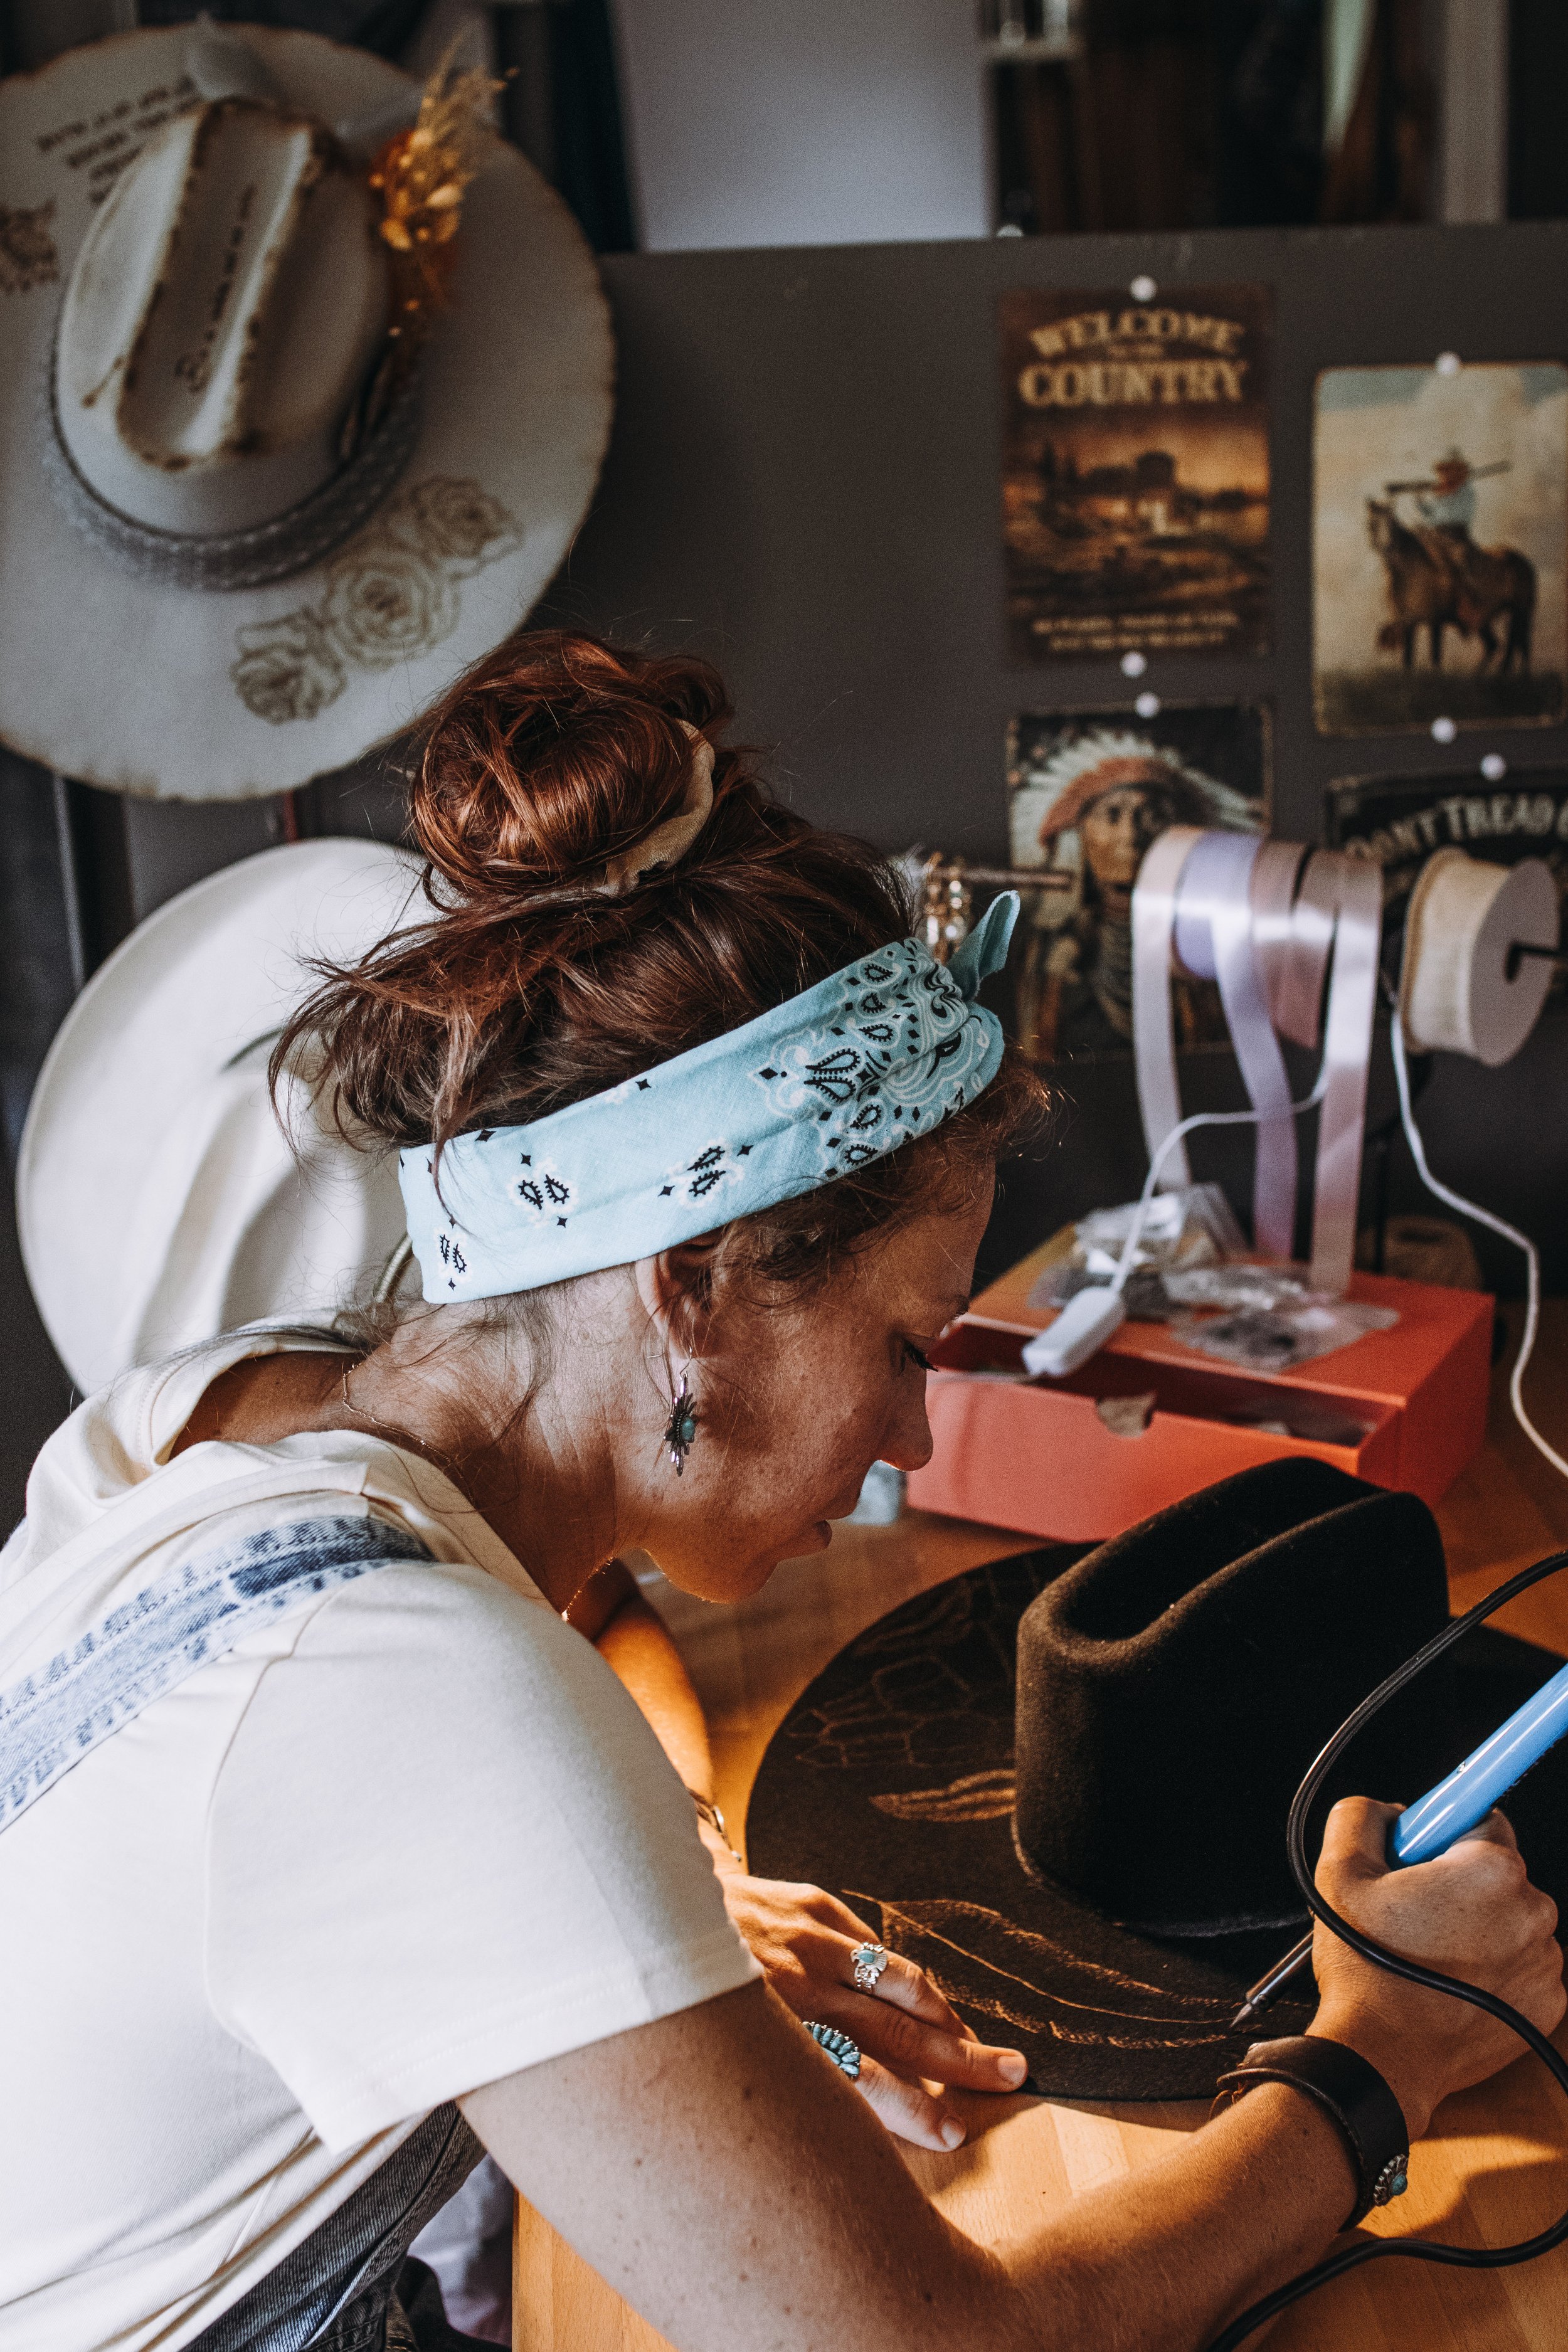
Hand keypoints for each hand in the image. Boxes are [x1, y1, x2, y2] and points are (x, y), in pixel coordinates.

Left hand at [701, 1840, 1027, 2149]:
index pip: (861, 2079)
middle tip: (1009, 2080)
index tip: (952, 2132)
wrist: (643, 1903)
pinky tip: (929, 2002)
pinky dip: (904, 1978)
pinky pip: (873, 1947)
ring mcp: (806, 1939)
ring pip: (897, 1983)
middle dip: (959, 2063)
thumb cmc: (676, 2001)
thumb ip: (773, 2085)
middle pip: (896, 2034)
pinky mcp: (810, 1904)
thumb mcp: (711, 2059)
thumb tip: (835, 2131)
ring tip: (984, 2044)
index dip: (912, 2110)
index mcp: (769, 2032)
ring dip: (947, 2018)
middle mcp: (794, 1985)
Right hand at [1309, 1797, 1564, 2138]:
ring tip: (1426, 1952)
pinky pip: (1521, 1963)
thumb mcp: (1339, 1872)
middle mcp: (1532, 1912)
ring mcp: (1545, 1963)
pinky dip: (1493, 1966)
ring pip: (1509, 1918)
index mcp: (1491, 1870)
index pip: (1481, 1816)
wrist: (1383, 2061)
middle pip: (1496, 1871)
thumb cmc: (1366, 1973)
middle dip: (1457, 1881)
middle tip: (1411, 1911)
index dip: (1441, 1835)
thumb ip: (1362, 1816)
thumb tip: (1389, 1812)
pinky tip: (1450, 1980)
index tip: (1421, 1857)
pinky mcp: (1548, 2004)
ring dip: (1476, 1925)